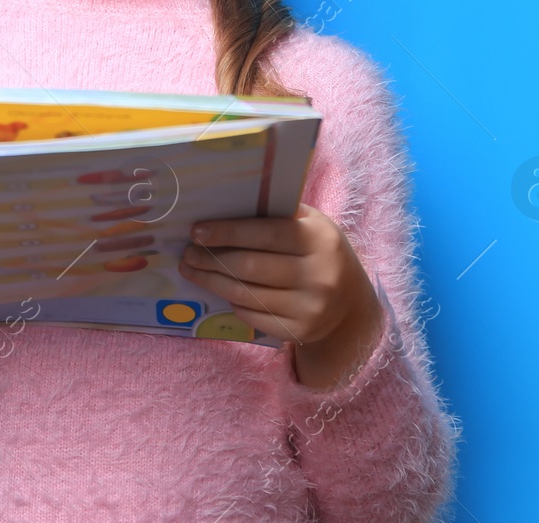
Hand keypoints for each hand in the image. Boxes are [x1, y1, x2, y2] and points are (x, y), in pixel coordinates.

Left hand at [178, 203, 383, 389]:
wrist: (351, 304)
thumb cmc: (319, 252)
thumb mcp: (310, 225)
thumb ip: (276, 215)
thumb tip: (222, 207)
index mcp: (319, 239)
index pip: (266, 233)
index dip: (228, 232)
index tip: (197, 231)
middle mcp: (318, 275)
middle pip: (250, 267)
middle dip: (211, 259)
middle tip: (187, 252)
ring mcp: (310, 308)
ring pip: (246, 294)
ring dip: (211, 281)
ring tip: (191, 269)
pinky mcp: (299, 332)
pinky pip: (252, 315)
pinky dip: (232, 301)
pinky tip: (220, 289)